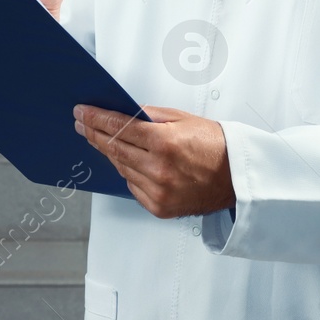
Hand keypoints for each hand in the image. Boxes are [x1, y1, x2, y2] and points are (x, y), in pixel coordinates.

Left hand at [73, 104, 234, 218]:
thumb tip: (125, 112)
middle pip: (114, 148)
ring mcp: (158, 191)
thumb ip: (151, 116)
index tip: (82, 112)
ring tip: (98, 139)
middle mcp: (159, 170)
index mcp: (165, 143)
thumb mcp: (183, 119)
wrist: (238, 177)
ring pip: (121, 168)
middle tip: (81, 124)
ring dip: (109, 152)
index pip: (119, 127)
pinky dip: (128, 172)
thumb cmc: (216, 146)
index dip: (96, 118)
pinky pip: (132, 186)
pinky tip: (126, 161)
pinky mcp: (159, 207)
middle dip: (94, 133)